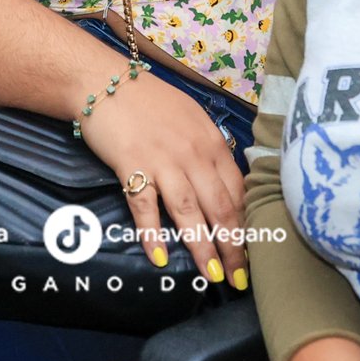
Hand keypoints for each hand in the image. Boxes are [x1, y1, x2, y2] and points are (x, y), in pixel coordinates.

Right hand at [81, 69, 247, 289]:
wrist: (107, 81)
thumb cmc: (150, 101)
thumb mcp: (192, 118)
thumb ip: (209, 150)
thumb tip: (226, 183)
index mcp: (211, 142)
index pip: (238, 190)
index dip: (247, 224)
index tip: (253, 251)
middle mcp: (193, 153)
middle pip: (219, 206)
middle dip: (232, 246)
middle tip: (239, 279)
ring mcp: (162, 160)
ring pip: (189, 211)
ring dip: (202, 247)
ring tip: (212, 276)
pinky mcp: (132, 166)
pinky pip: (145, 206)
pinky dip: (153, 234)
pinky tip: (160, 258)